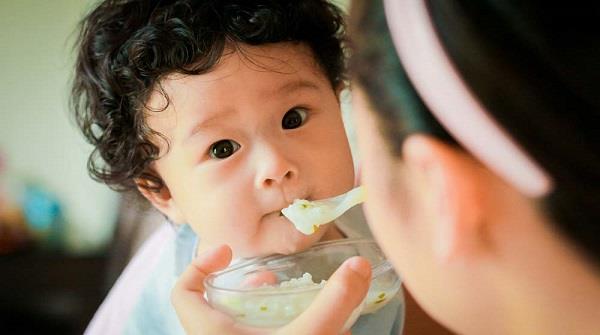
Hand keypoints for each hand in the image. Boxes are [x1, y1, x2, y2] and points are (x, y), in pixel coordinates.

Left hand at [171, 244, 370, 334]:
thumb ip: (332, 305)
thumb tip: (358, 265)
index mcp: (213, 334)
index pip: (184, 292)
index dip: (199, 264)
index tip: (229, 251)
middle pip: (218, 307)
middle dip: (248, 289)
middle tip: (272, 282)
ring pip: (241, 329)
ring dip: (266, 312)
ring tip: (293, 302)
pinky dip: (279, 333)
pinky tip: (309, 332)